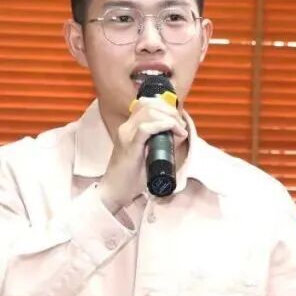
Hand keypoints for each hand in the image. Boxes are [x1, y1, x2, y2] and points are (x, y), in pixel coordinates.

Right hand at [97, 97, 187, 212]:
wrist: (114, 191)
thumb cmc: (131, 177)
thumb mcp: (149, 154)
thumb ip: (161, 142)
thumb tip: (178, 134)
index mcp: (129, 127)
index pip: (146, 103)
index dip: (165, 106)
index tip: (177, 119)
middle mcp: (126, 128)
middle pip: (150, 105)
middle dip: (171, 112)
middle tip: (181, 126)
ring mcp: (126, 135)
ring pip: (149, 112)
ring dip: (169, 118)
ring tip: (179, 130)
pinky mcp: (128, 146)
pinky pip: (144, 128)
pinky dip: (162, 126)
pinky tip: (172, 130)